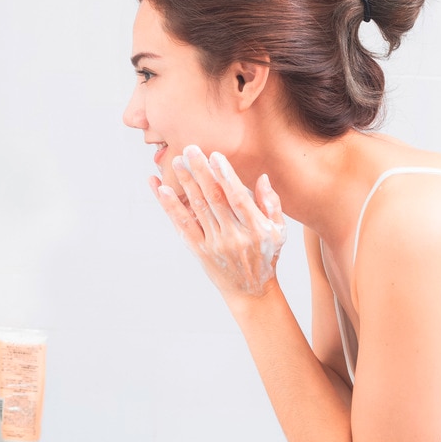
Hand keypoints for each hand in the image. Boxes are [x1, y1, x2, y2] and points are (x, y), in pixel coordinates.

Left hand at [150, 145, 286, 298]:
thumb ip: (271, 203)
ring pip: (197, 209)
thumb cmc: (266, 256)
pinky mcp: (200, 252)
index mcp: (256, 228)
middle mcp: (235, 236)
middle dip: (200, 172)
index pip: (238, 198)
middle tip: (189, 149)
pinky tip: (161, 190)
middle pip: (214, 199)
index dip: (226, 176)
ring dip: (184, 184)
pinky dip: (171, 207)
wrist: (251, 292)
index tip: (215, 156)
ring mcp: (215, 245)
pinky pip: (183, 226)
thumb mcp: (279, 231)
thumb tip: (261, 177)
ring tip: (175, 162)